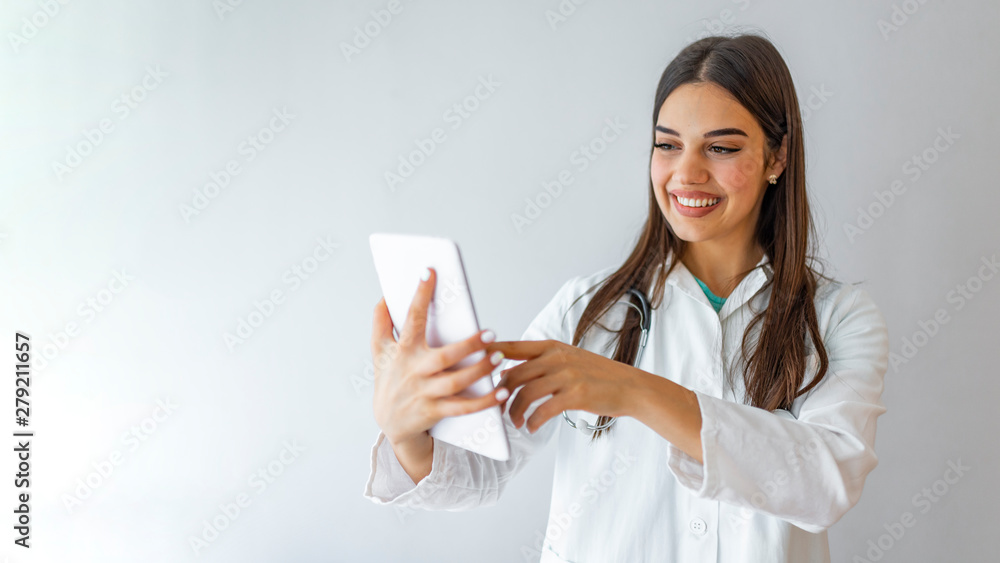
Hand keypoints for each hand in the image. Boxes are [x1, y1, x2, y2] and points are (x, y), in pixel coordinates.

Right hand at [370, 267, 509, 448]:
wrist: (390, 424)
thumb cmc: (390, 380)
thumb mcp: (380, 352)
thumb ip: (381, 323)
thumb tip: (384, 295)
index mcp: (404, 351)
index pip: (412, 319)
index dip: (420, 296)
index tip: (430, 272)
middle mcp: (414, 371)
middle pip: (443, 357)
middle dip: (467, 345)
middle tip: (490, 333)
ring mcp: (424, 393)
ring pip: (455, 382)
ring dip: (479, 371)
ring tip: (499, 357)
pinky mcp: (435, 412)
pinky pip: (463, 408)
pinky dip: (484, 401)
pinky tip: (501, 391)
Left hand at [486, 339, 638, 433]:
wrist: (630, 387)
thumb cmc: (597, 376)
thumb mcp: (568, 359)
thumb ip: (540, 363)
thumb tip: (508, 372)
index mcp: (551, 347)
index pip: (511, 347)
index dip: (488, 354)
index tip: (472, 364)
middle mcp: (556, 357)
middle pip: (513, 374)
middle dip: (499, 395)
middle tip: (496, 409)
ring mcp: (566, 375)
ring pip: (524, 394)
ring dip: (514, 412)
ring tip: (514, 422)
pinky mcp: (576, 395)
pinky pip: (542, 410)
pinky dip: (532, 421)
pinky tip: (531, 427)